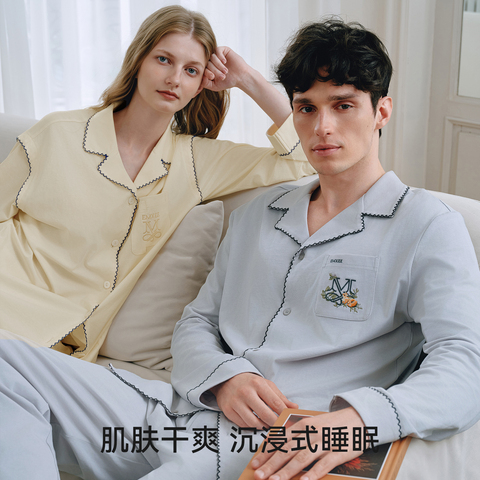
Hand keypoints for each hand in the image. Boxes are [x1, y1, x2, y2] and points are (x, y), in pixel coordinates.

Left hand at [201, 46, 250, 91]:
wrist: (241, 77)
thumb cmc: (228, 82)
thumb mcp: (215, 86)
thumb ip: (205, 83)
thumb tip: (200, 76)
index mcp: (209, 68)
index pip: (203, 68)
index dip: (206, 72)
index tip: (213, 77)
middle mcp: (212, 61)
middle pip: (207, 62)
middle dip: (214, 70)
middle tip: (222, 76)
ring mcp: (217, 55)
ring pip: (212, 57)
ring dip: (218, 65)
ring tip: (225, 71)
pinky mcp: (223, 50)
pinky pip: (217, 50)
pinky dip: (220, 56)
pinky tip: (225, 62)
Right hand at [210, 373, 297, 428]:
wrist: (227, 380)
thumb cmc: (250, 383)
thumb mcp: (266, 385)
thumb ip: (280, 397)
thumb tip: (295, 408)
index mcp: (258, 384)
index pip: (276, 403)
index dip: (285, 414)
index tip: (290, 421)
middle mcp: (246, 392)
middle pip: (266, 415)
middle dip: (276, 424)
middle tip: (281, 428)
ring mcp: (236, 402)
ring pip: (254, 423)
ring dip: (264, 427)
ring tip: (268, 425)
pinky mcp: (228, 410)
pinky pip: (244, 425)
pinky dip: (252, 426)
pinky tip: (256, 422)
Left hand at [251, 407, 365, 479]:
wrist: (357, 418)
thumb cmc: (331, 425)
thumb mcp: (311, 425)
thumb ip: (296, 435)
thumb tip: (276, 446)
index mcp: (302, 426)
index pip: (280, 441)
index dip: (267, 453)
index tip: (254, 464)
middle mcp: (311, 433)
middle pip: (287, 451)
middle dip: (271, 464)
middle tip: (258, 475)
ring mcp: (324, 443)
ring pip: (302, 458)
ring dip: (287, 471)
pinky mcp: (338, 452)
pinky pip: (323, 465)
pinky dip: (313, 474)